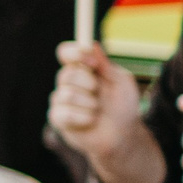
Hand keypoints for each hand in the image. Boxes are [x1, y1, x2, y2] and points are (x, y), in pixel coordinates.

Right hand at [50, 40, 145, 161]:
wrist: (123, 136)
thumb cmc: (124, 108)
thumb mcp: (123, 83)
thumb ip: (107, 66)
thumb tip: (92, 45)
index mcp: (83, 70)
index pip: (65, 53)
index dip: (73, 52)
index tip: (88, 58)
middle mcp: (69, 83)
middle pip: (66, 74)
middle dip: (88, 84)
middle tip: (99, 92)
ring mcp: (61, 100)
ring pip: (66, 94)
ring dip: (89, 104)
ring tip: (97, 111)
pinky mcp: (58, 118)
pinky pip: (64, 113)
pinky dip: (83, 118)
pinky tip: (90, 122)